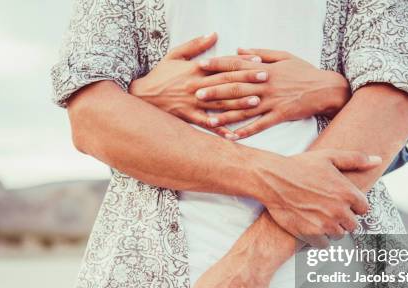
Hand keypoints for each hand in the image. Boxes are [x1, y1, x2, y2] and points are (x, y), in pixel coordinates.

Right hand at [129, 33, 267, 137]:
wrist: (142, 95)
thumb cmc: (160, 75)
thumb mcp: (175, 55)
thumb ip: (196, 45)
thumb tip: (214, 34)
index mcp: (195, 69)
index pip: (222, 65)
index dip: (241, 63)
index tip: (258, 61)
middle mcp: (196, 86)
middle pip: (226, 82)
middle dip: (247, 81)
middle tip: (265, 79)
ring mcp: (193, 103)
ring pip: (220, 103)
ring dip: (239, 103)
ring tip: (256, 103)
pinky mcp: (188, 116)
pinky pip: (207, 124)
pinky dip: (220, 129)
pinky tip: (233, 133)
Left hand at [195, 48, 350, 137]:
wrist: (326, 88)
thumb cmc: (304, 71)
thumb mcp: (283, 56)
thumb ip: (260, 53)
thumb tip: (239, 48)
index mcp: (265, 68)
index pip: (236, 65)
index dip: (217, 65)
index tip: (200, 66)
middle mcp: (266, 84)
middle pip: (235, 87)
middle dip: (214, 90)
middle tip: (195, 94)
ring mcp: (273, 101)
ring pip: (244, 108)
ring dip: (224, 114)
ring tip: (207, 120)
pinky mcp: (280, 115)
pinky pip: (260, 125)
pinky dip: (246, 132)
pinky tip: (232, 137)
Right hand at [254, 150, 381, 247]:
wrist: (273, 179)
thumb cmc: (300, 166)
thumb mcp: (329, 157)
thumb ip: (356, 159)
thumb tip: (378, 161)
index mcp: (348, 192)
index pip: (363, 209)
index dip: (353, 206)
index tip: (342, 203)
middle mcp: (339, 210)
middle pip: (353, 225)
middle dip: (343, 219)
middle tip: (329, 211)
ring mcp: (325, 224)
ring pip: (339, 235)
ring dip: (332, 229)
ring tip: (319, 218)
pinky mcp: (311, 234)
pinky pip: (324, 245)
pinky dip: (319, 239)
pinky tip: (311, 227)